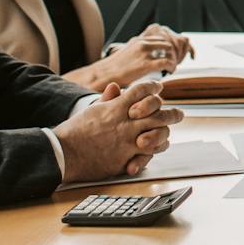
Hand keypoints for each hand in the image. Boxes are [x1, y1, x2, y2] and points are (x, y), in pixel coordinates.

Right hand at [53, 80, 182, 181]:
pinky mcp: (125, 157)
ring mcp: (127, 140)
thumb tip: (116, 87)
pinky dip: (155, 151)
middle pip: (158, 112)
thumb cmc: (75, 131)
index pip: (142, 90)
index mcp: (116, 107)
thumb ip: (107, 99)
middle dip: (172, 113)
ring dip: (166, 132)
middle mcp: (125, 122)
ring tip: (169, 132)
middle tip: (179, 114)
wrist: (64, 153)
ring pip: (159, 133)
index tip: (159, 87)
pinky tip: (157, 148)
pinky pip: (149, 153)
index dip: (153, 87)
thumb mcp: (91, 110)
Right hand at [91, 24, 190, 86]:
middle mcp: (142, 43)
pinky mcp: (146, 64)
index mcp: (138, 40)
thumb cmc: (113, 69)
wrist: (102, 76)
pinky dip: (171, 66)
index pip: (161, 36)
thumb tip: (147, 56)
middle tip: (172, 61)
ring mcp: (144, 53)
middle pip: (168, 42)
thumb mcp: (127, 53)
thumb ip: (138, 52)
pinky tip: (170, 71)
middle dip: (173, 51)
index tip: (168, 54)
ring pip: (169, 50)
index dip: (167, 46)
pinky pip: (167, 62)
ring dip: (173, 58)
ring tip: (171, 67)